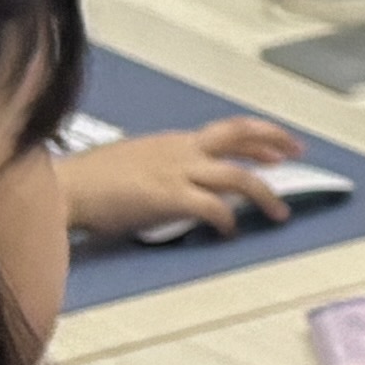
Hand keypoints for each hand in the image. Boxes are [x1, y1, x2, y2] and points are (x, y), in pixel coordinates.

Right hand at [61, 113, 300, 238]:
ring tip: (279, 212)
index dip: (258, 138)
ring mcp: (178, 172)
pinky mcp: (169, 197)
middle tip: (298, 154)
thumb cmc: (92, 179)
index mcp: (174, 142)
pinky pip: (214, 208)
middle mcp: (181, 150)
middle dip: (275, 142)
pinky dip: (228, 221)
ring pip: (239, 176)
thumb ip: (165, 167)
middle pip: (241, 136)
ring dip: (265, 195)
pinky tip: (230, 232)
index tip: (278, 148)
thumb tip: (181, 183)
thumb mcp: (136, 160)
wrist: (66, 187)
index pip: (226, 132)